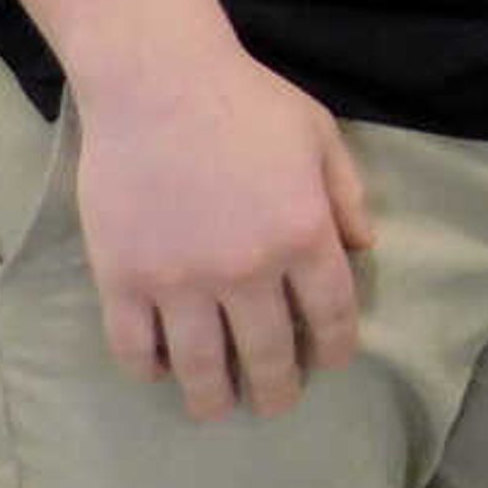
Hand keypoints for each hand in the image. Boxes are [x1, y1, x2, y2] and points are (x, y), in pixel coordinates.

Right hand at [71, 47, 371, 423]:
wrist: (158, 82)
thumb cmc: (246, 101)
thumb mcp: (319, 136)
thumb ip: (345, 194)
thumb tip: (364, 249)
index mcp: (303, 234)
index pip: (331, 314)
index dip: (334, 348)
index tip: (330, 364)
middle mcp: (247, 269)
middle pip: (268, 354)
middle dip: (276, 389)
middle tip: (275, 402)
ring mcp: (181, 281)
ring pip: (200, 368)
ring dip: (213, 398)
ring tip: (217, 406)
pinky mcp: (124, 280)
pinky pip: (136, 348)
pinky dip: (149, 368)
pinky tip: (161, 368)